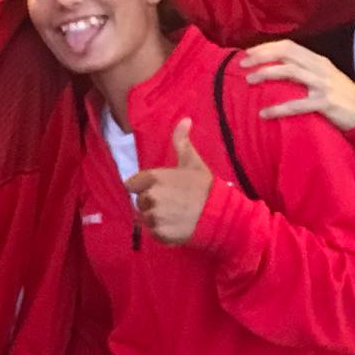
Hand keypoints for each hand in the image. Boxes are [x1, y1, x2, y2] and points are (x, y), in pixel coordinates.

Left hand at [124, 118, 212, 245]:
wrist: (222, 215)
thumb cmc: (206, 187)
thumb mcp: (192, 162)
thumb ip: (181, 141)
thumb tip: (185, 119)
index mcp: (154, 178)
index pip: (131, 184)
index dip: (143, 187)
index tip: (158, 189)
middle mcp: (151, 197)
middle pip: (139, 201)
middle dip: (151, 202)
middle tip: (172, 203)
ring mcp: (155, 217)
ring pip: (145, 218)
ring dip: (156, 218)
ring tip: (175, 215)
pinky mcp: (160, 234)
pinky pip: (153, 233)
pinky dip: (162, 232)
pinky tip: (177, 226)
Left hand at [240, 40, 354, 130]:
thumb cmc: (341, 97)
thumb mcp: (324, 77)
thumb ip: (305, 70)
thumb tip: (276, 68)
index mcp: (317, 60)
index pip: (288, 46)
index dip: (266, 47)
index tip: (247, 53)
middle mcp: (319, 68)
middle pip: (286, 54)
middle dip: (261, 57)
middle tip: (242, 65)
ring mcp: (323, 84)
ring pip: (290, 72)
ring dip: (266, 74)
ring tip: (249, 81)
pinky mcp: (325, 103)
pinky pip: (296, 104)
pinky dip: (278, 108)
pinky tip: (264, 113)